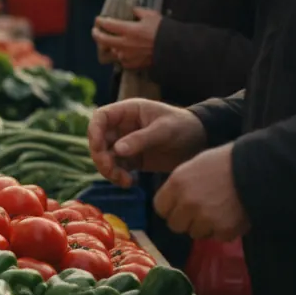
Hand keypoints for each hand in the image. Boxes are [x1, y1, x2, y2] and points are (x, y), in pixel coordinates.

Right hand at [87, 98, 207, 186]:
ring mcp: (126, 143)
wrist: (201, 142)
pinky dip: (118, 177)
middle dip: (101, 157)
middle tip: (110, 169)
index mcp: (128, 111)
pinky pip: (117, 168)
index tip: (98, 148)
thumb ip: (141, 139)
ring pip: (105, 157)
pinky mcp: (133, 159)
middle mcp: (123, 127)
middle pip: (99, 140)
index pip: (100, 117)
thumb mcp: (164, 130)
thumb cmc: (184, 126)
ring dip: (109, 170)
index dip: (94, 131)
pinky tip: (130, 182)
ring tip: (124, 180)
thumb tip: (117, 150)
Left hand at [92, 7, 161, 69]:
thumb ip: (138, 12)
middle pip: (102, 40)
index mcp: (128, 30)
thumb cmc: (163, 31)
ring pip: (111, 51)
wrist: (173, 51)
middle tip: (95, 31)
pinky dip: (120, 54)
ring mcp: (126, 56)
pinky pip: (121, 59)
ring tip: (109, 42)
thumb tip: (132, 10)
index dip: (100, 21)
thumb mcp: (151, 16)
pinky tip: (122, 51)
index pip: (107, 25)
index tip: (98, 19)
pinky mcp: (131, 65)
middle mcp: (124, 44)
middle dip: (96, 34)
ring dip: (109, 46)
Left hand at [154, 144, 249, 240]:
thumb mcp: (192, 167)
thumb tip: (171, 205)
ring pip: (195, 233)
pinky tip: (230, 215)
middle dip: (185, 220)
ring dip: (204, 226)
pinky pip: (216, 237)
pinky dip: (223, 230)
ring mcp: (206, 219)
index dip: (170, 208)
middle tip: (199, 211)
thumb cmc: (224, 162)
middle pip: (175, 225)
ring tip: (218, 211)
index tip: (179, 206)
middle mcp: (187, 204)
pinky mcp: (225, 230)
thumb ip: (178, 187)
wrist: (258, 168)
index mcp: (177, 184)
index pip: (160, 208)